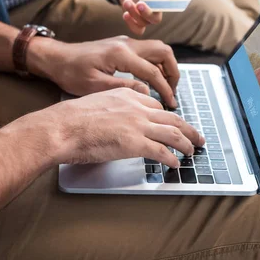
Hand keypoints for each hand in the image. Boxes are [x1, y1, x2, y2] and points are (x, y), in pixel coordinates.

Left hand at [27, 36, 179, 107]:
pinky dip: (156, 64)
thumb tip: (147, 93)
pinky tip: (152, 81)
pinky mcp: (122, 45)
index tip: (171, 103)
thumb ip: (124, 88)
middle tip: (173, 92)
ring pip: (158, 49)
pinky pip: (147, 52)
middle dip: (173, 72)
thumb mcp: (95, 86)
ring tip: (166, 87)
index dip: (165, 89)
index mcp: (121, 54)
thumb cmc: (71, 73)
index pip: (153, 71)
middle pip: (163, 52)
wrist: (56, 58)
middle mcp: (127, 44)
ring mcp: (125, 42)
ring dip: (166, 67)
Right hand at [41, 88, 204, 166]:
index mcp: (127, 95)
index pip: (156, 106)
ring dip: (186, 144)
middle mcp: (137, 108)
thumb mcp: (96, 101)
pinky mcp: (135, 143)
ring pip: (173, 134)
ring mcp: (138, 125)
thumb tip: (116, 121)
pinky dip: (171, 158)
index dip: (168, 117)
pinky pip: (161, 152)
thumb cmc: (71, 119)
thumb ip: (113, 108)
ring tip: (192, 151)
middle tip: (197, 136)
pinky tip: (175, 164)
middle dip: (188, 129)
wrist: (62, 127)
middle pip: (172, 118)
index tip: (174, 124)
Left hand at [118, 0, 175, 34]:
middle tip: (140, 3)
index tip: (159, 0)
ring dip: (134, 13)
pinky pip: (136, 30)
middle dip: (147, 13)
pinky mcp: (136, 22)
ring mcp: (145, 19)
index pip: (169, 8)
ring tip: (127, 1)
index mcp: (162, 2)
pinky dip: (130, 24)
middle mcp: (155, 13)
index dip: (167, 7)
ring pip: (142, 23)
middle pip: (155, 20)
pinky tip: (125, 14)